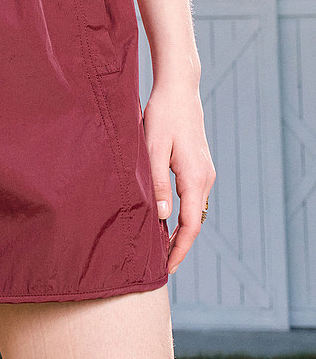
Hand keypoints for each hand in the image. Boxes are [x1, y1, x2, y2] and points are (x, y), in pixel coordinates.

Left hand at [142, 78, 216, 275]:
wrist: (179, 90)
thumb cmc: (162, 116)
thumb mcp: (153, 149)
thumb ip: (156, 184)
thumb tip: (161, 217)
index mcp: (195, 178)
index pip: (190, 225)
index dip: (178, 249)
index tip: (167, 268)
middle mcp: (205, 178)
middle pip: (195, 223)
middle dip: (179, 245)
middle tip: (160, 265)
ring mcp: (205, 172)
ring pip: (195, 211)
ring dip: (180, 230)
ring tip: (160, 247)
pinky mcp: (200, 166)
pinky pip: (193, 199)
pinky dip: (183, 215)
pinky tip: (167, 219)